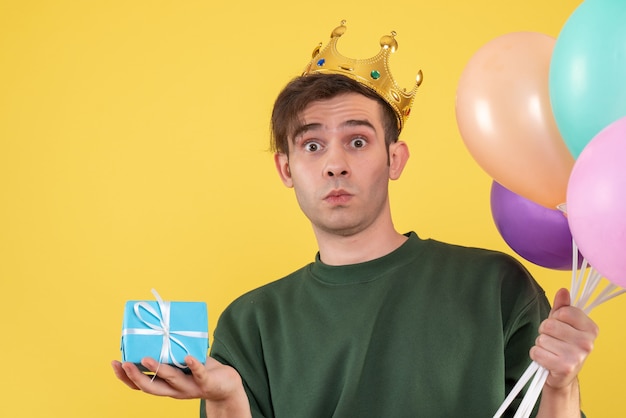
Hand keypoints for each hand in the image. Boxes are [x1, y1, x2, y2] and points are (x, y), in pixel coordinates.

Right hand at [112, 356, 250, 414]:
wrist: (227, 384)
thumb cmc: (201, 369)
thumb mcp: (182, 360)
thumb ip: (171, 349)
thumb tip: (158, 324)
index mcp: (166, 385)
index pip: (141, 385)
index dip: (126, 377)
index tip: (114, 363)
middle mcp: (174, 389)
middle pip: (150, 387)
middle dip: (135, 377)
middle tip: (124, 364)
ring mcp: (190, 387)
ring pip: (171, 381)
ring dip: (158, 370)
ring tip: (147, 358)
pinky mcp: (206, 382)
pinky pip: (199, 374)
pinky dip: (192, 365)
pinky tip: (188, 357)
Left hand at [530, 288, 598, 390]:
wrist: (562, 375)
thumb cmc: (561, 345)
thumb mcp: (563, 324)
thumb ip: (562, 307)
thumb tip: (563, 291)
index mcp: (590, 328)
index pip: (564, 311)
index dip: (555, 317)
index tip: (559, 325)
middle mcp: (587, 342)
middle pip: (550, 325)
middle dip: (544, 331)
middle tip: (552, 340)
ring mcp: (577, 356)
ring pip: (542, 339)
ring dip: (540, 344)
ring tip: (550, 351)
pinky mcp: (564, 367)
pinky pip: (537, 352)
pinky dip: (536, 355)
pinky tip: (546, 359)